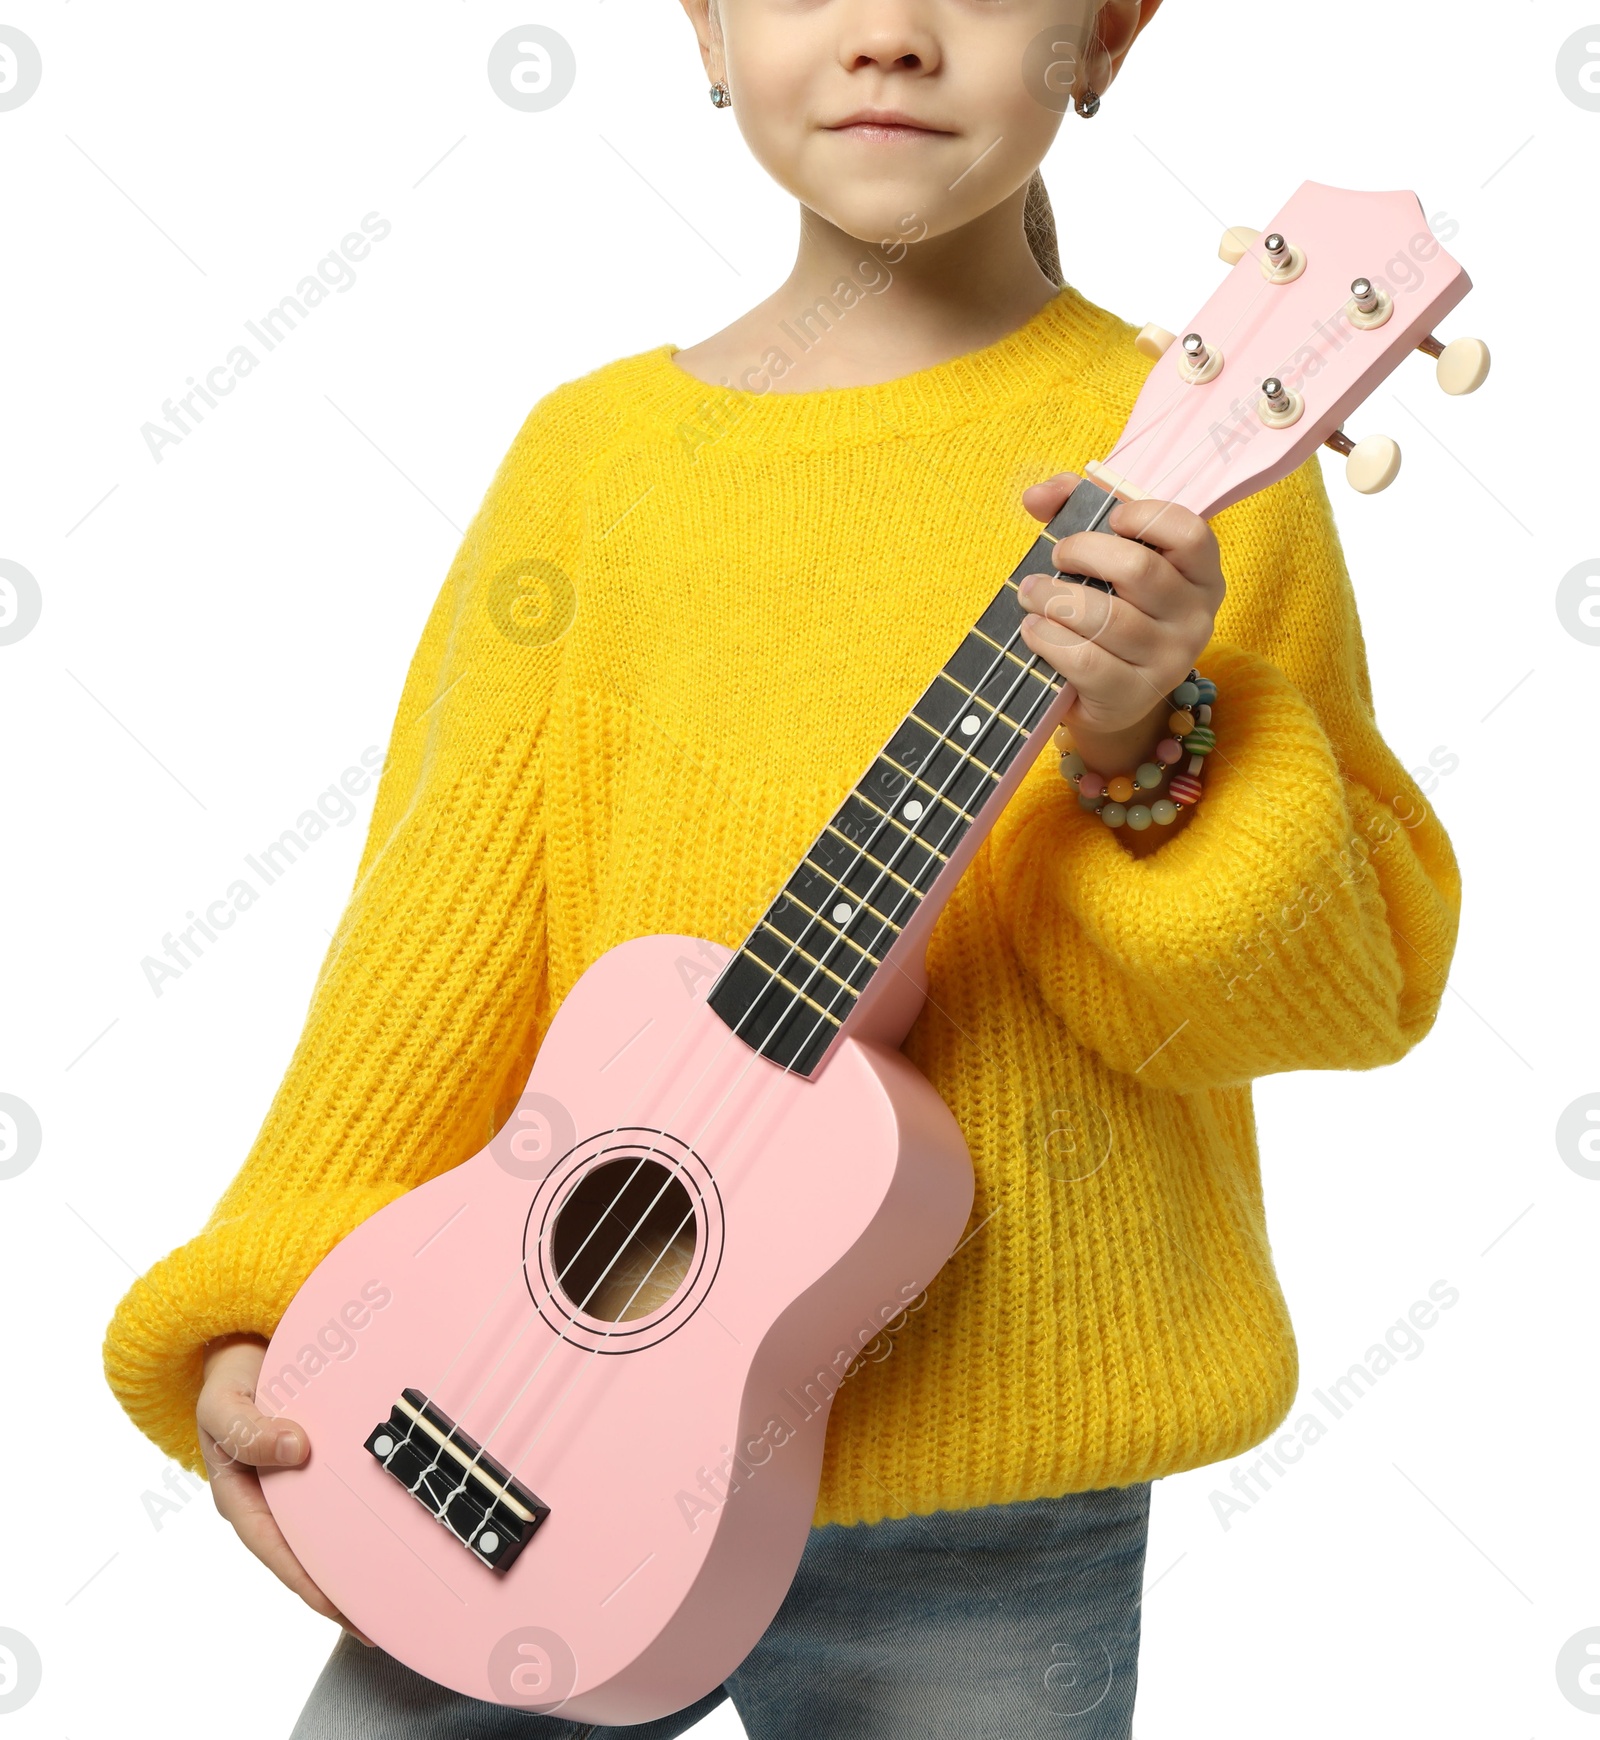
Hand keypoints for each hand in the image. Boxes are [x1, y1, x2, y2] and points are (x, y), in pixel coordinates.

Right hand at [198, 1333, 374, 1646]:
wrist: (246, 1339)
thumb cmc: (230, 1377)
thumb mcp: (223, 1403)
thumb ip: (249, 1429)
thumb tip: (295, 1449)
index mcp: (244, 1496)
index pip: (281, 1553)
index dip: (314, 1587)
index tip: (347, 1611)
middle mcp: (275, 1494)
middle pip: (313, 1550)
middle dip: (347, 1583)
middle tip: (391, 1609)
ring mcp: (300, 1476)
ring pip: (335, 1522)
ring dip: (366, 1548)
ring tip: (409, 1577)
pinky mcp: (324, 1455)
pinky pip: (348, 1486)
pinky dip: (372, 1503)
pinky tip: (404, 1515)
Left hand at [1015, 472, 1225, 779]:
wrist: (1111, 696)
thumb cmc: (1110, 610)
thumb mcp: (1104, 558)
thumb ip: (1074, 508)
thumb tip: (1037, 494)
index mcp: (1200, 575)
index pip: (1191, 533)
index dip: (1145, 516)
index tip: (1110, 519)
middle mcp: (1196, 617)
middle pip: (1138, 569)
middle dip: (1081, 552)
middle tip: (1055, 556)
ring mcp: (1169, 660)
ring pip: (1106, 617)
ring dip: (1053, 597)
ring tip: (1030, 593)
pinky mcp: (1133, 694)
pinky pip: (1085, 659)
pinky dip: (1049, 638)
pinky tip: (1033, 628)